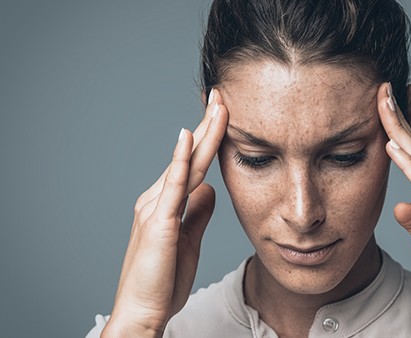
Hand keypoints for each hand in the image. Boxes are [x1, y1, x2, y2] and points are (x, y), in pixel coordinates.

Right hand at [102, 89, 228, 336]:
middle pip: (190, 155)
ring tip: (218, 105)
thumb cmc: (162, 280)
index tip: (224, 114)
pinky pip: (173, 186)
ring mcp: (157, 208)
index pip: (194, 163)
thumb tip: (210, 188)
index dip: (210, 138)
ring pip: (186, 163)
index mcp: (167, 203)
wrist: (143, 311)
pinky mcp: (159, 222)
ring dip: (203, 132)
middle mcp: (159, 199)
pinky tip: (187, 136)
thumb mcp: (189, 240)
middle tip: (222, 95)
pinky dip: (180, 159)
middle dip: (209, 124)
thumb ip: (198, 213)